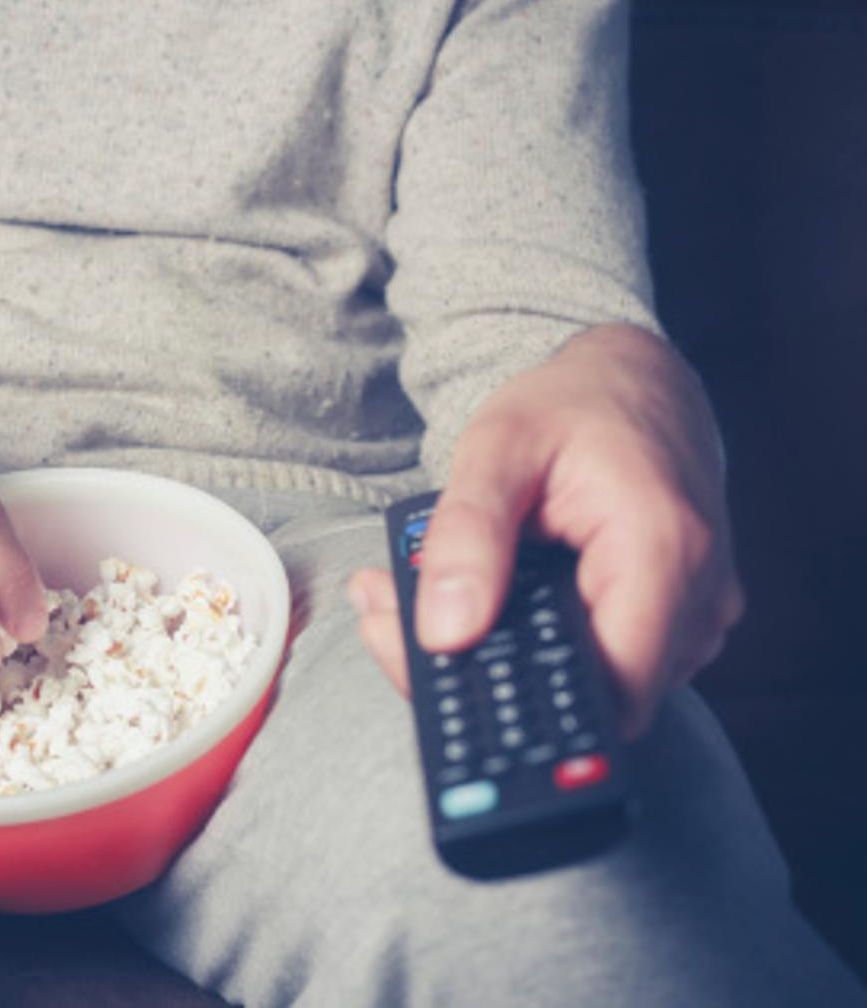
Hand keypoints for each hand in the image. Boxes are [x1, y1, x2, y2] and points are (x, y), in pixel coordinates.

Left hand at [346, 324, 744, 737]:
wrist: (635, 381)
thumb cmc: (574, 405)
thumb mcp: (498, 447)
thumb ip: (467, 536)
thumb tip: (445, 631)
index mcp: (661, 550)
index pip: (609, 689)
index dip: (522, 707)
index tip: (437, 675)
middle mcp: (696, 596)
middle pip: (592, 699)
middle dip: (486, 676)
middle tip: (392, 622)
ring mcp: (694, 615)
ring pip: (594, 688)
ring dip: (505, 659)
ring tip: (428, 598)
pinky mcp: (675, 622)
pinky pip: (601, 662)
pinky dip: (533, 643)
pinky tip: (481, 601)